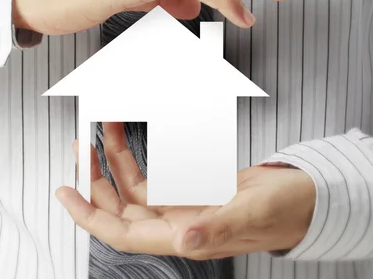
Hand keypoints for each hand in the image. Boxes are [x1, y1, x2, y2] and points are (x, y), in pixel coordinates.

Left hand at [56, 122, 315, 259]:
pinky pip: (157, 178)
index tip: (66, 191)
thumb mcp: (252, 213)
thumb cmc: (286, 210)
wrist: (306, 197)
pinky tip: (133, 142)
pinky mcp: (194, 192)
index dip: (89, 214)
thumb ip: (216, 227)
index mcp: (186, 235)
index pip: (122, 231)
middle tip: (81, 147)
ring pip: (136, 190)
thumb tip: (182, 240)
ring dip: (115, 164)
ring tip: (102, 133)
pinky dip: (141, 160)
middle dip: (96, 181)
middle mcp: (179, 225)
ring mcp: (185, 208)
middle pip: (121, 209)